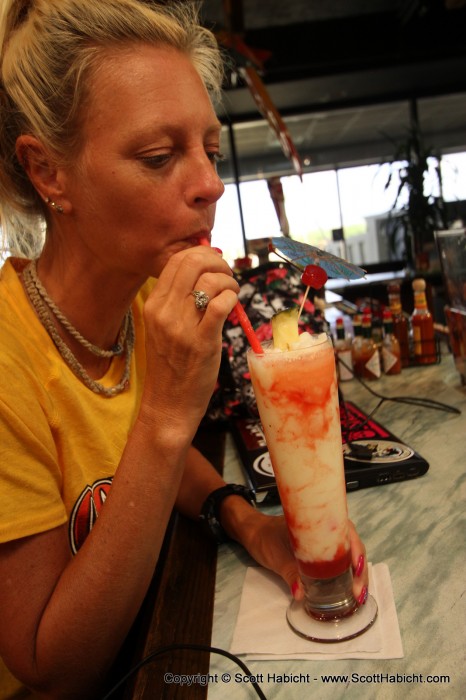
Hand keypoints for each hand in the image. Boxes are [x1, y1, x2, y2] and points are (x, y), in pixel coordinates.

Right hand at [139, 246, 238, 433]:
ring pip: (209, 281)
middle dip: (217, 262)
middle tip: (227, 276)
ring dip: (229, 281)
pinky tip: (233, 306)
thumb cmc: (172, 366)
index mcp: (153, 306)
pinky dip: (232, 298)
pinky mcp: (202, 343)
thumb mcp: (164, 328)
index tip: (215, 265)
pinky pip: (221, 304)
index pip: (176, 261)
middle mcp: (164, 312)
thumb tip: (204, 273)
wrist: (168, 404)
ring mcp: (181, 328)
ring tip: (232, 294)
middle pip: (192, 262)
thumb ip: (178, 301)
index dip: (201, 255)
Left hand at [237, 512, 368, 604]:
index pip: (347, 532)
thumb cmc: (265, 537)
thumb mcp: (276, 556)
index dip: (357, 550)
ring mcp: (326, 541)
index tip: (359, 568)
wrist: (253, 533)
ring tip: (359, 594)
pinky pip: (339, 561)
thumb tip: (302, 595)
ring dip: (356, 574)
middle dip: (361, 569)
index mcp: (319, 519)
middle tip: (359, 592)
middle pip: (353, 546)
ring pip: (349, 555)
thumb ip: (289, 573)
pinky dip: (346, 575)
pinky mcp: (321, 552)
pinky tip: (349, 589)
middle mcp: (327, 528)